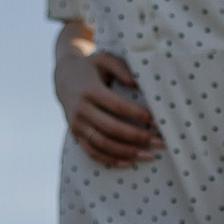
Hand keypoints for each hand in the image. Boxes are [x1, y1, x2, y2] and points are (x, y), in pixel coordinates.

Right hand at [56, 41, 161, 168]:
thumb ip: (122, 68)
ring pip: (102, 144)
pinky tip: (130, 163)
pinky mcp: (75, 134)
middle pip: (111, 128)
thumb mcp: (105, 59)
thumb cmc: (92, 67)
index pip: (117, 106)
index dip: (137, 114)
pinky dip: (110, 160)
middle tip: (159, 142)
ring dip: (127, 152)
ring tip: (149, 155)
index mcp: (90, 90)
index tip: (156, 120)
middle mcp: (81, 109)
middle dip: (137, 137)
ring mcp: (77, 124)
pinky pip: (93, 152)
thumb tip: (138, 84)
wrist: (64, 77)